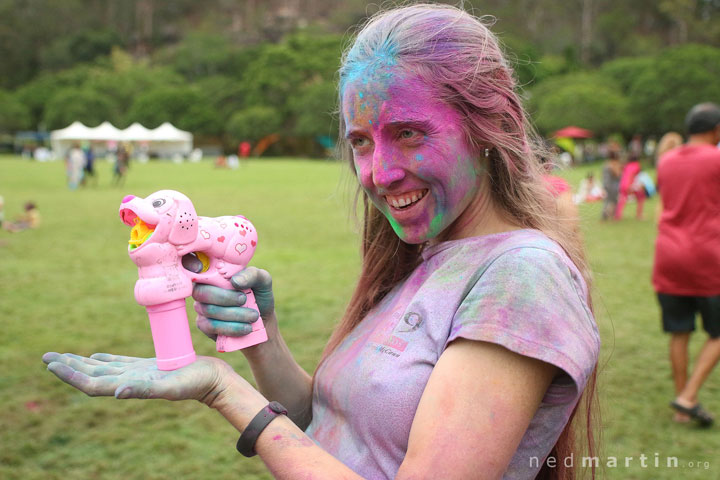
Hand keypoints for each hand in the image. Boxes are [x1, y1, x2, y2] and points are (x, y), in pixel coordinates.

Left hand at [42, 352, 231, 405]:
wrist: (213, 380)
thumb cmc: (195, 383)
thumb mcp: (170, 385)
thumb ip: (144, 389)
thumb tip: (116, 392)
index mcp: (130, 385)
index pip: (92, 383)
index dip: (71, 375)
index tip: (52, 364)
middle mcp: (129, 381)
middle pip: (92, 375)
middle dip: (69, 367)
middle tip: (47, 357)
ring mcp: (137, 374)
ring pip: (102, 368)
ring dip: (81, 363)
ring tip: (62, 356)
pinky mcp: (147, 367)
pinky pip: (119, 363)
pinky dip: (104, 359)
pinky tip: (96, 356)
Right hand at [192, 267, 276, 340]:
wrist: (262, 322)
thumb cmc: (259, 296)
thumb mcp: (262, 282)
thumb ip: (251, 275)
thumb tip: (234, 281)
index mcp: (214, 273)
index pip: (193, 265)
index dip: (193, 265)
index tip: (215, 275)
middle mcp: (203, 288)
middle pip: (201, 292)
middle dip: (225, 297)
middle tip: (244, 300)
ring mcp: (201, 307)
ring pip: (209, 310)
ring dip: (234, 314)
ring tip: (253, 316)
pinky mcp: (204, 325)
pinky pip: (211, 326)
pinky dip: (231, 327)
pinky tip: (246, 328)